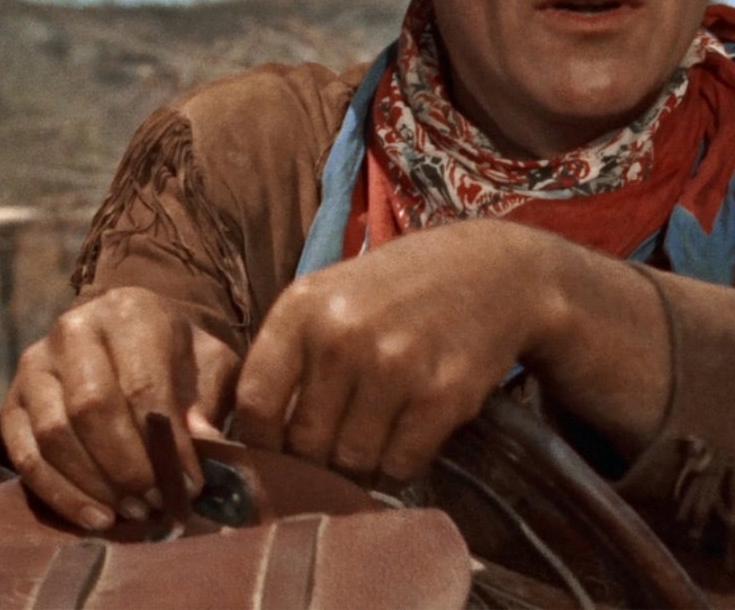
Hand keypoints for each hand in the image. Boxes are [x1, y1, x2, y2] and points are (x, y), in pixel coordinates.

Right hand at [0, 286, 238, 530]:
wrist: (125, 341)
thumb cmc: (176, 357)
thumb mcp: (208, 363)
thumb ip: (209, 398)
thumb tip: (202, 443)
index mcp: (129, 312)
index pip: (143, 385)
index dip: (166, 443)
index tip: (189, 484)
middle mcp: (73, 330)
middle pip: (92, 409)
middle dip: (127, 467)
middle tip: (156, 502)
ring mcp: (35, 365)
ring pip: (55, 435)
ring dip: (95, 485)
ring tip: (132, 513)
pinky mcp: (12, 402)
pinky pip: (26, 456)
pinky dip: (61, 495)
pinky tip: (96, 518)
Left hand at [234, 219, 571, 480]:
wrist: (493, 270)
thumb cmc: (397, 289)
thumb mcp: (329, 296)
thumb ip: (286, 356)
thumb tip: (241, 439)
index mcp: (302, 308)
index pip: (254, 404)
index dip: (260, 441)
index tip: (276, 450)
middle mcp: (343, 336)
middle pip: (303, 443)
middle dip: (319, 454)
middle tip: (342, 436)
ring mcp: (395, 366)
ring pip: (352, 461)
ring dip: (364, 459)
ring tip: (382, 425)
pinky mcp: (442, 395)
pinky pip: (401, 464)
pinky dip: (404, 459)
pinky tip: (414, 425)